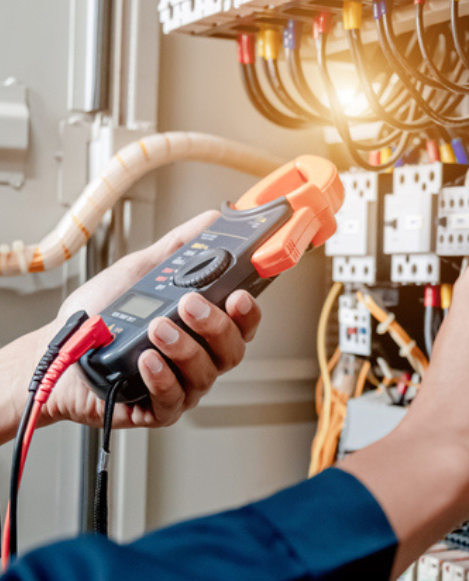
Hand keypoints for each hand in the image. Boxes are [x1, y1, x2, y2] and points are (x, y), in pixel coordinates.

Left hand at [17, 211, 261, 431]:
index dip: (249, 312)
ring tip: (157, 327)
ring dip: (184, 348)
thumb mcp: (142, 271)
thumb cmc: (100, 316)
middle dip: (216, 325)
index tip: (239, 295)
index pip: (243, 323)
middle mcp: (199, 357)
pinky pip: (173, 399)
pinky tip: (147, 360)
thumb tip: (211, 221)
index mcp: (203, 327)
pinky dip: (163, 378)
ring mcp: (182, 384)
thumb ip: (179, 248)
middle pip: (232, 349)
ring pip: (206, 373)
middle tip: (189, 304)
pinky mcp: (158, 409)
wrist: (57, 349)